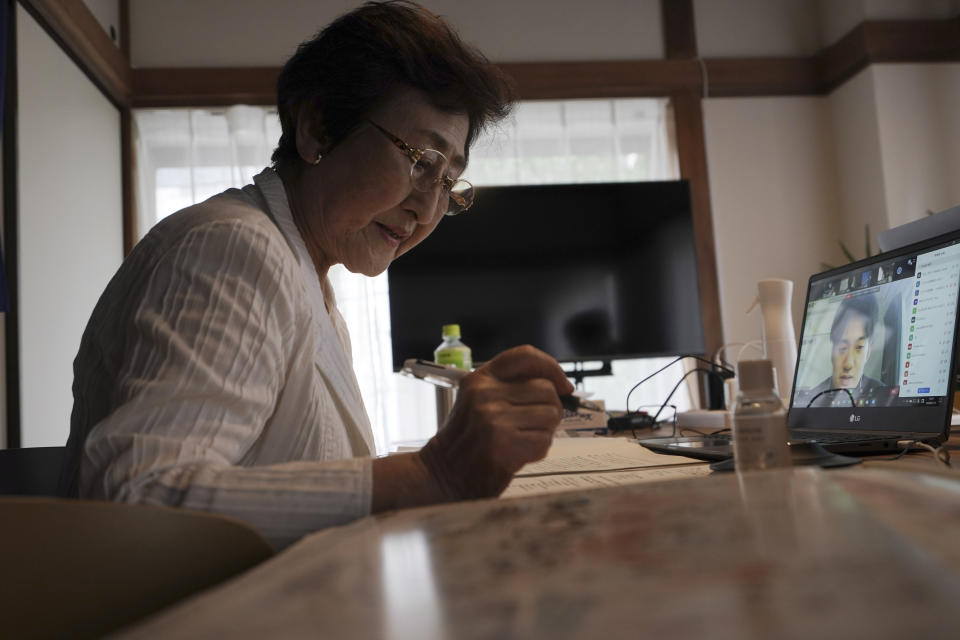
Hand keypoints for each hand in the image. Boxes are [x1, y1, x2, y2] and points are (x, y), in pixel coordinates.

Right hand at [418, 345, 573, 499]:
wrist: (444, 474)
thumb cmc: (468, 440)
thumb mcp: (480, 401)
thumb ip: (513, 388)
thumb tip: (561, 385)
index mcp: (480, 379)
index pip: (525, 356)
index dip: (551, 367)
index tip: (563, 384)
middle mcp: (485, 393)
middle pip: (546, 389)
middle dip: (550, 408)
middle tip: (533, 424)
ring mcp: (493, 418)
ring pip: (550, 414)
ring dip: (545, 431)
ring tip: (522, 440)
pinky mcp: (503, 443)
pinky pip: (544, 440)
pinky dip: (537, 451)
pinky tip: (518, 454)